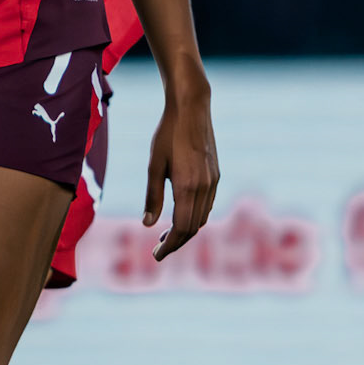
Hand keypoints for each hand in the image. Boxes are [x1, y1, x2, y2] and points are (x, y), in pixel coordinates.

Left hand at [143, 73, 218, 259]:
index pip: (182, 228)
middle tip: (158, 250)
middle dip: (176, 242)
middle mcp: (204, 188)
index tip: (157, 256)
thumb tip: (147, 225)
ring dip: (186, 230)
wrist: (192, 109)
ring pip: (202, 217)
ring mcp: (212, 181)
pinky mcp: (215, 174)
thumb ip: (152, 196)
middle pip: (193, 227)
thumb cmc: (167, 134)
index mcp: (187, 187)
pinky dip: (195, 216)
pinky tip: (181, 214)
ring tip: (167, 234)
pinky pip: (207, 205)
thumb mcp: (154, 165)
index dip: (170, 245)